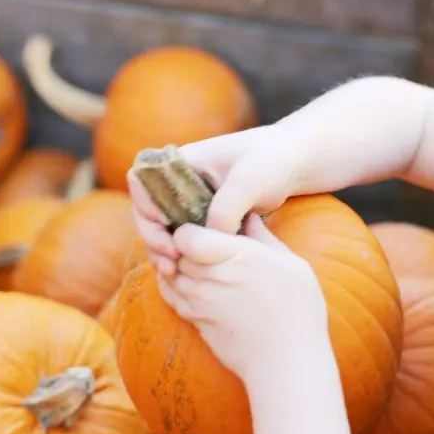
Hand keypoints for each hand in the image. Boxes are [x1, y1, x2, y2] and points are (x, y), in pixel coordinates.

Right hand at [127, 124, 302, 276]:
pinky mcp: (203, 218)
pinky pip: (183, 237)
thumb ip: (228, 207)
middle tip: (171, 259)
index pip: (143, 180)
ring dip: (162, 250)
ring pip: (162, 228)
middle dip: (152, 236)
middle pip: (147, 210)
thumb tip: (211, 238)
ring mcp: (189, 200)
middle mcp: (180, 181)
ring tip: (173, 271)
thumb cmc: (270, 161)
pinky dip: (181, 253)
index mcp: (183, 162)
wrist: (290, 164)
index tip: (166, 227)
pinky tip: (186, 271)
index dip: (146, 206)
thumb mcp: (250, 181)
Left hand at [156, 214, 328, 384]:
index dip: (187, 231)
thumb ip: (266, 239)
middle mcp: (210, 278)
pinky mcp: (196, 323)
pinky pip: (173, 299)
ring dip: (177, 269)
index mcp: (235, 256)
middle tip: (198, 246)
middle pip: (174, 254)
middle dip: (181, 248)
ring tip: (197, 266)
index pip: (186, 236)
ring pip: (169, 277)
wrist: (287, 362)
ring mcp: (199, 303)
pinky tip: (193, 287)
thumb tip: (251, 218)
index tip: (204, 231)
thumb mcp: (293, 265)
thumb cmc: (298, 312)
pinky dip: (175, 290)